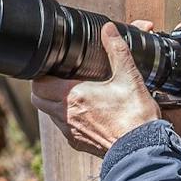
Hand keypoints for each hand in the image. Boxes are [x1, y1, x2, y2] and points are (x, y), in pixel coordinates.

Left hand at [30, 22, 162, 156]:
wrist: (142, 149)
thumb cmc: (136, 117)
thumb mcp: (129, 77)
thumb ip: (117, 50)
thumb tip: (109, 30)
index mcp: (74, 97)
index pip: (38, 83)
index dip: (42, 73)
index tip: (54, 67)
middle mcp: (67, 116)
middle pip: (38, 99)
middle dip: (44, 87)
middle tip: (58, 79)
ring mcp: (71, 132)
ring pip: (50, 114)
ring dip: (55, 103)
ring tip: (72, 94)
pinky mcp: (79, 144)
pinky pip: (64, 129)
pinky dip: (68, 119)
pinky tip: (85, 113)